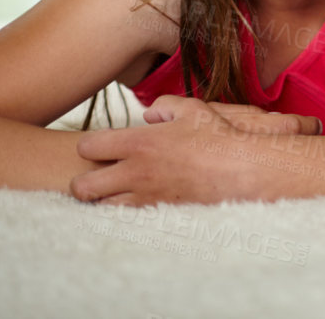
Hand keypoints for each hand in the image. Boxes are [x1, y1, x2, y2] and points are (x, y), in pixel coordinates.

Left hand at [70, 95, 318, 204]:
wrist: (242, 170)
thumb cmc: (219, 137)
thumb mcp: (193, 109)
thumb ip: (164, 105)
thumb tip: (148, 114)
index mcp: (139, 143)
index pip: (88, 146)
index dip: (90, 146)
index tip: (103, 146)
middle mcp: (135, 173)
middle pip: (82, 187)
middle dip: (83, 182)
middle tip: (99, 176)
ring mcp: (145, 197)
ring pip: (100, 208)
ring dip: (103, 200)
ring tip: (117, 191)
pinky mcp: (158, 215)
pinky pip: (125, 220)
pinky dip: (124, 213)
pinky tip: (137, 203)